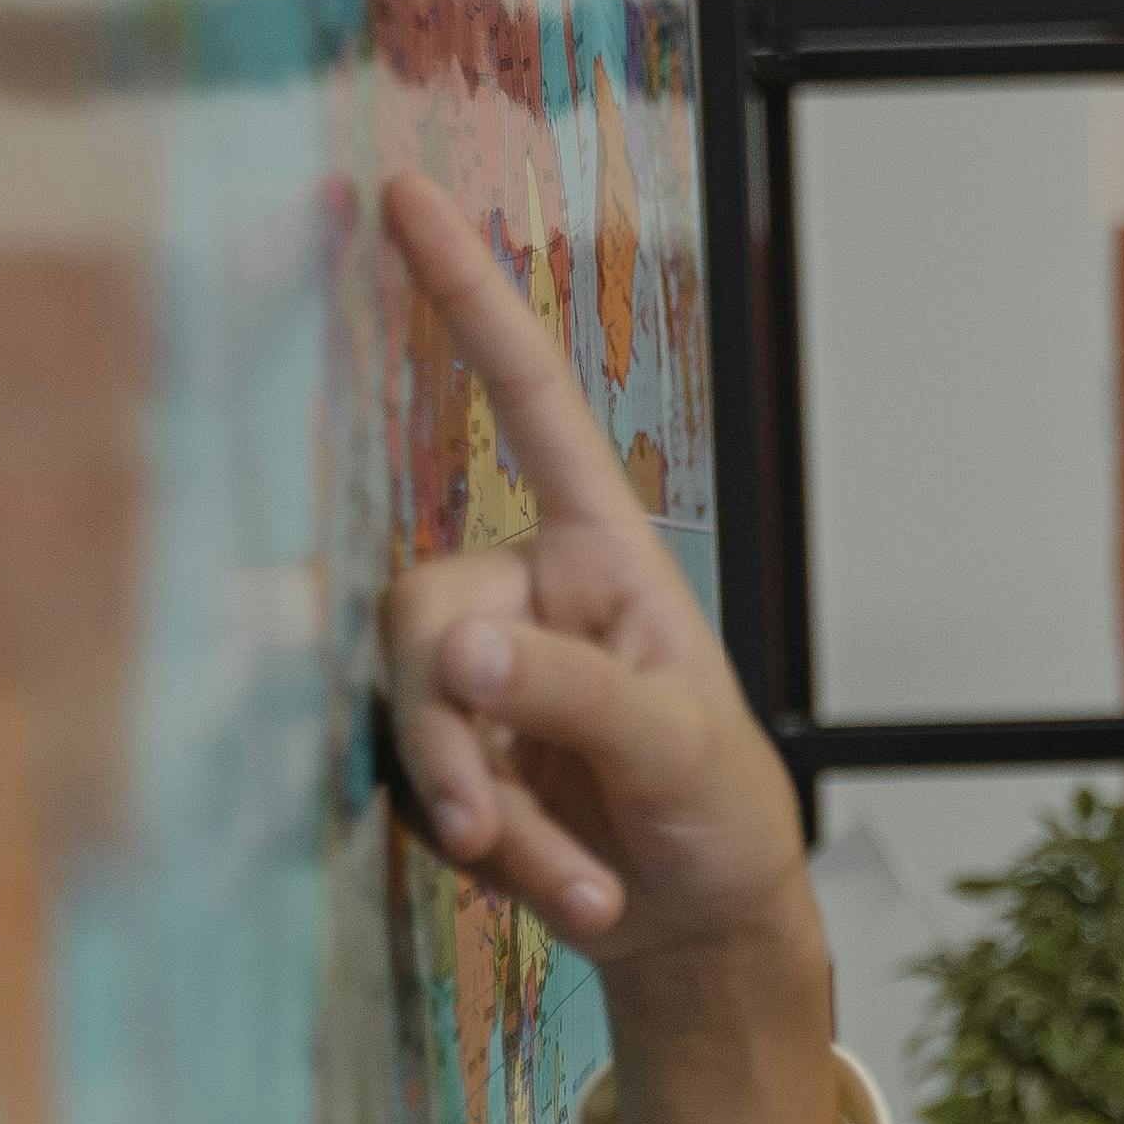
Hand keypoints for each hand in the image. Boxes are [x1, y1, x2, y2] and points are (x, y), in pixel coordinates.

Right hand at [373, 171, 837, 1123]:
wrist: (702, 926)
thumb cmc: (717, 812)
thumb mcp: (674, 747)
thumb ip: (567, 693)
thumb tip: (451, 656)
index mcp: (597, 550)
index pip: (526, 404)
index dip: (466, 301)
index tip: (405, 196)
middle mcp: (523, 598)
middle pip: (419, 612)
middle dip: (450, 731)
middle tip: (489, 825)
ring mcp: (477, 682)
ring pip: (409, 715)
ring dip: (485, 820)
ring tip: (582, 886)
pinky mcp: (447, 761)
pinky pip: (417, 791)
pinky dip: (492, 861)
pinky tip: (566, 894)